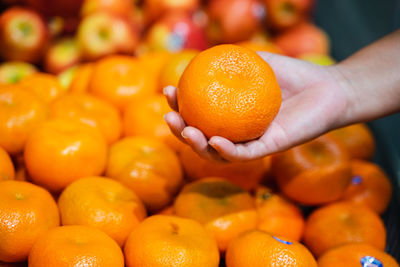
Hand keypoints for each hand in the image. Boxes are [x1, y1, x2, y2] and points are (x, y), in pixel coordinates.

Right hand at [164, 52, 349, 161]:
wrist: (326, 87)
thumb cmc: (292, 74)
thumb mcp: (256, 62)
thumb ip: (229, 62)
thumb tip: (197, 58)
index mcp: (230, 114)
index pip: (198, 114)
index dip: (179, 106)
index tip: (168, 92)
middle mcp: (238, 131)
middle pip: (202, 138)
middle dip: (180, 131)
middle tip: (170, 117)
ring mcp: (252, 142)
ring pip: (218, 152)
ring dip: (198, 146)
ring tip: (186, 131)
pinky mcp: (270, 149)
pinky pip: (244, 154)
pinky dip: (227, 150)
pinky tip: (214, 140)